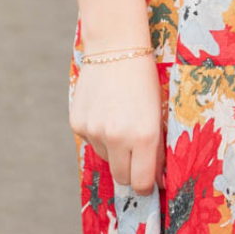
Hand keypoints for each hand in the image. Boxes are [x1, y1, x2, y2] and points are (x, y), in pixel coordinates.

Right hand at [70, 55, 165, 195]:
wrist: (115, 48)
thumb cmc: (144, 80)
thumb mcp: (157, 114)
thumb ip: (155, 148)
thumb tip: (153, 179)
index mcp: (144, 136)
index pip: (141, 182)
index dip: (146, 185)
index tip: (149, 183)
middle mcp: (117, 137)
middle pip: (121, 176)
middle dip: (131, 172)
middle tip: (136, 157)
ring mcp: (94, 131)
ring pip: (105, 158)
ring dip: (114, 150)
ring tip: (120, 121)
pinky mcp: (77, 124)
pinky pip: (90, 142)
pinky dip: (99, 135)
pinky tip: (106, 112)